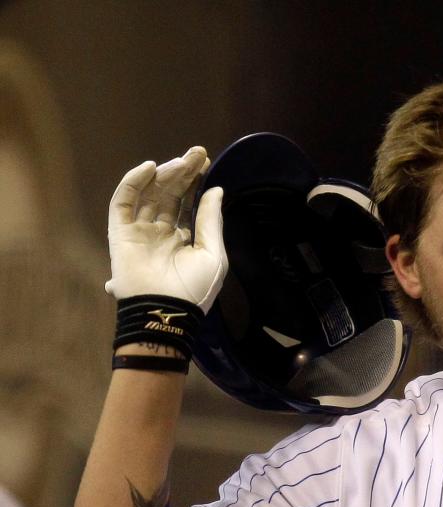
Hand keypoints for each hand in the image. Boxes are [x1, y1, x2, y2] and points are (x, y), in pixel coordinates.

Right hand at [106, 146, 226, 312]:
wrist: (167, 311)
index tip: (206, 163)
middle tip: (198, 153)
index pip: (188, 204)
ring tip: (183, 161)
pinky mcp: (120, 232)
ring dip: (165, 174)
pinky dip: (134, 182)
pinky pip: (123, 201)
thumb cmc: (195, 289)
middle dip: (184, 173)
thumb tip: (216, 191)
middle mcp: (161, 234)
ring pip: (150, 194)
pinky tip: (151, 168)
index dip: (196, 183)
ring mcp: (140, 232)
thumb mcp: (213, 254)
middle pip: (170, 195)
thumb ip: (211, 221)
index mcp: (184, 241)